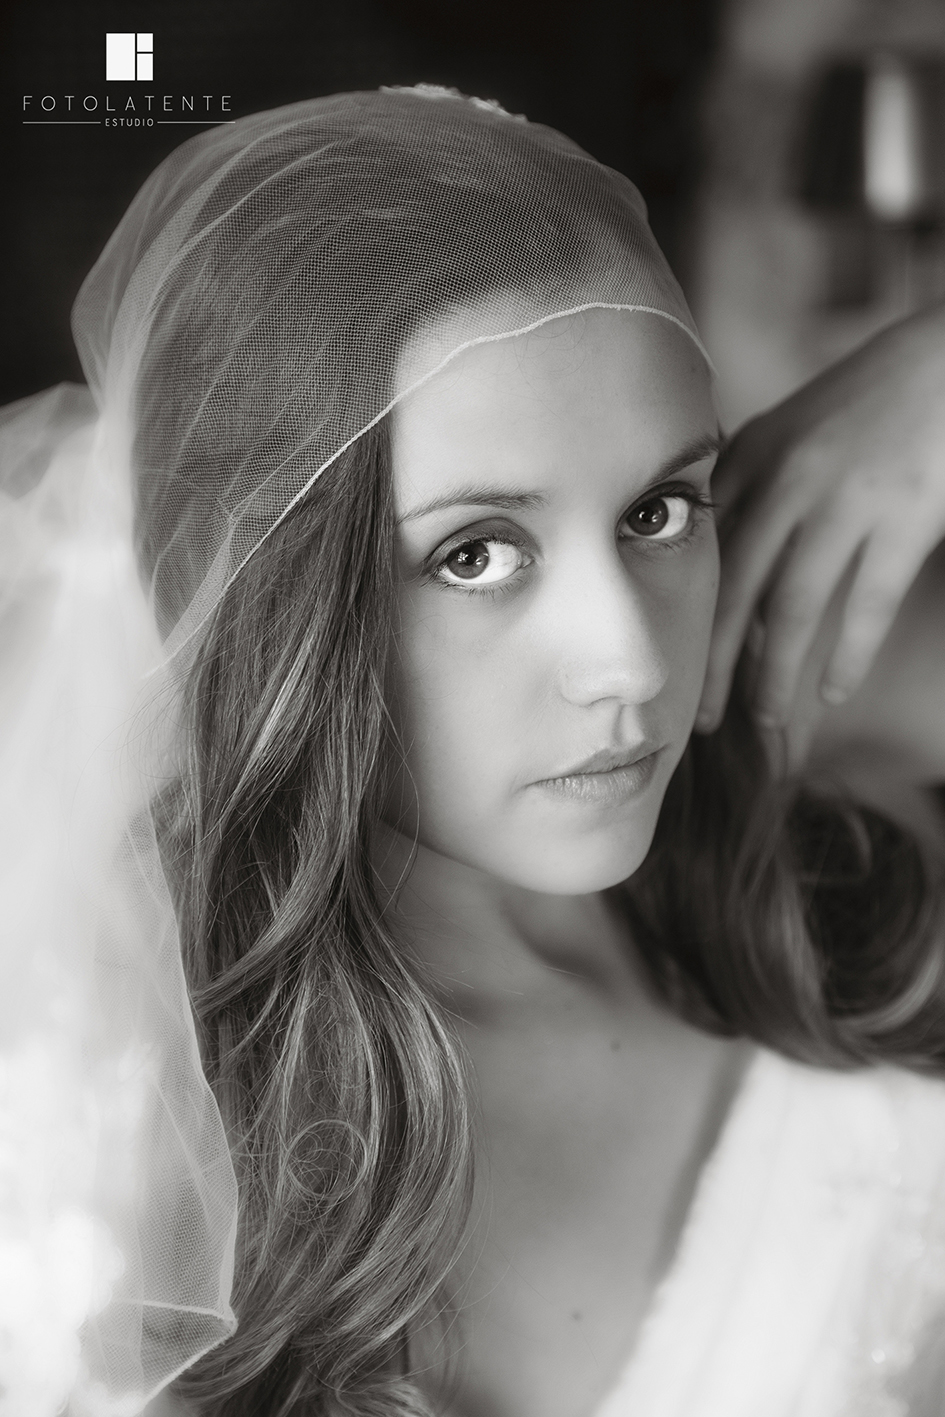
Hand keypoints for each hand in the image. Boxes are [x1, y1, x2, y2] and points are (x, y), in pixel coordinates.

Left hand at [696, 300, 944, 733]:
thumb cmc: (866, 406)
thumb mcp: (791, 436)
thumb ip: (754, 502)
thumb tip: (738, 599)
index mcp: (750, 457)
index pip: (702, 556)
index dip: (683, 620)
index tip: (670, 670)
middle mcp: (786, 478)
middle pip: (731, 591)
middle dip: (710, 664)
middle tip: (697, 719)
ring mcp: (845, 498)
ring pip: (791, 610)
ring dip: (774, 676)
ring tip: (765, 720)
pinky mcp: (905, 517)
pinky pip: (866, 605)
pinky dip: (847, 657)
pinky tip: (832, 692)